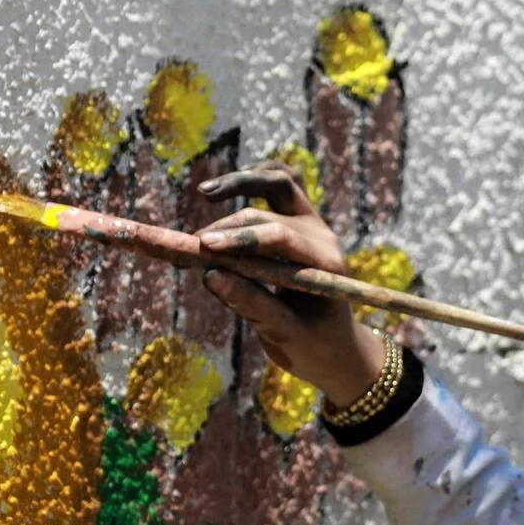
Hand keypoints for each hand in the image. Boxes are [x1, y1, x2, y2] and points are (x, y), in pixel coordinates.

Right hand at [193, 164, 384, 406]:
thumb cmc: (312, 345)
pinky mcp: (301, 219)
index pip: (280, 238)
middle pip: (270, 212)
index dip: (239, 239)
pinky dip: (253, 179)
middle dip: (226, 227)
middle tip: (189, 247)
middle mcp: (322, 237)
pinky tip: (222, 188)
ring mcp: (313, 224)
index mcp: (326, 266)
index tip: (203, 247)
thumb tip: (210, 277)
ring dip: (241, 182)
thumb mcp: (284, 334)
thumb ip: (253, 305)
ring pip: (280, 182)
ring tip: (204, 192)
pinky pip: (282, 183)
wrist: (334, 345)